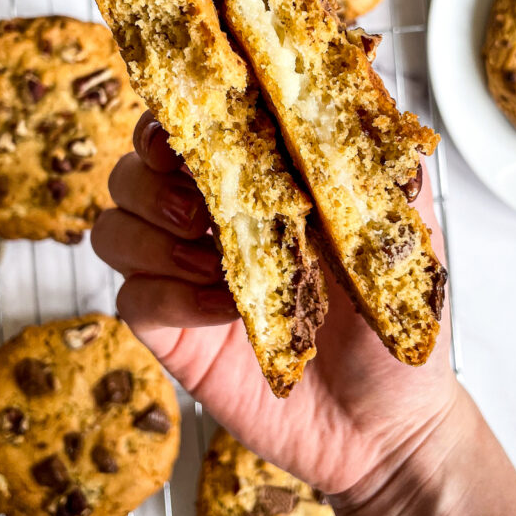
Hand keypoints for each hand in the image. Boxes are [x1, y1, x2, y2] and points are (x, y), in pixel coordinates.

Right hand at [92, 111, 458, 498]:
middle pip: (131, 170)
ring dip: (156, 235)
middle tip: (202, 205)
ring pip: (115, 227)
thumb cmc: (392, 327)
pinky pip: (132, 297)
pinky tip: (226, 310)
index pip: (191, 127)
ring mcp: (185, 278)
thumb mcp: (400, 235)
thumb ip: (374, 167)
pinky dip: (171, 294)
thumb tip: (363, 87)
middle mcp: (209, 223)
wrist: (385, 428)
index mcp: (257, 186)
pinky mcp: (174, 333)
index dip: (177, 114)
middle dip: (152, 177)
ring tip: (217, 260)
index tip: (194, 123)